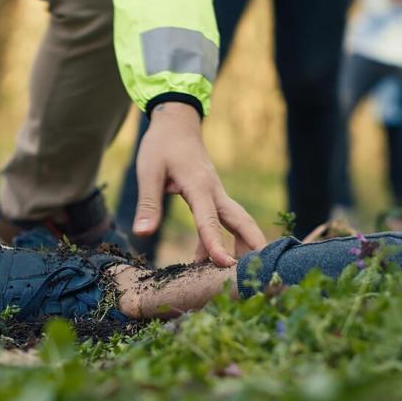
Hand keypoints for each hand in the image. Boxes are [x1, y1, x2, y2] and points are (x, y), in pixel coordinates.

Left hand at [133, 102, 266, 266]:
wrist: (177, 122)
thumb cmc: (162, 145)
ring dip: (241, 247)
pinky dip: (220, 241)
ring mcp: (217, 194)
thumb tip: (142, 233)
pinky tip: (206, 262)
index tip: (224, 264)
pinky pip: (221, 222)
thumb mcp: (148, 171)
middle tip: (260, 272)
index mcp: (199, 186)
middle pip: (241, 222)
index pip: (209, 220)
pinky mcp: (212, 197)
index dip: (216, 243)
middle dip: (253, 246)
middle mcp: (215, 192)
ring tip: (237, 278)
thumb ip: (148, 204)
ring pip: (237, 223)